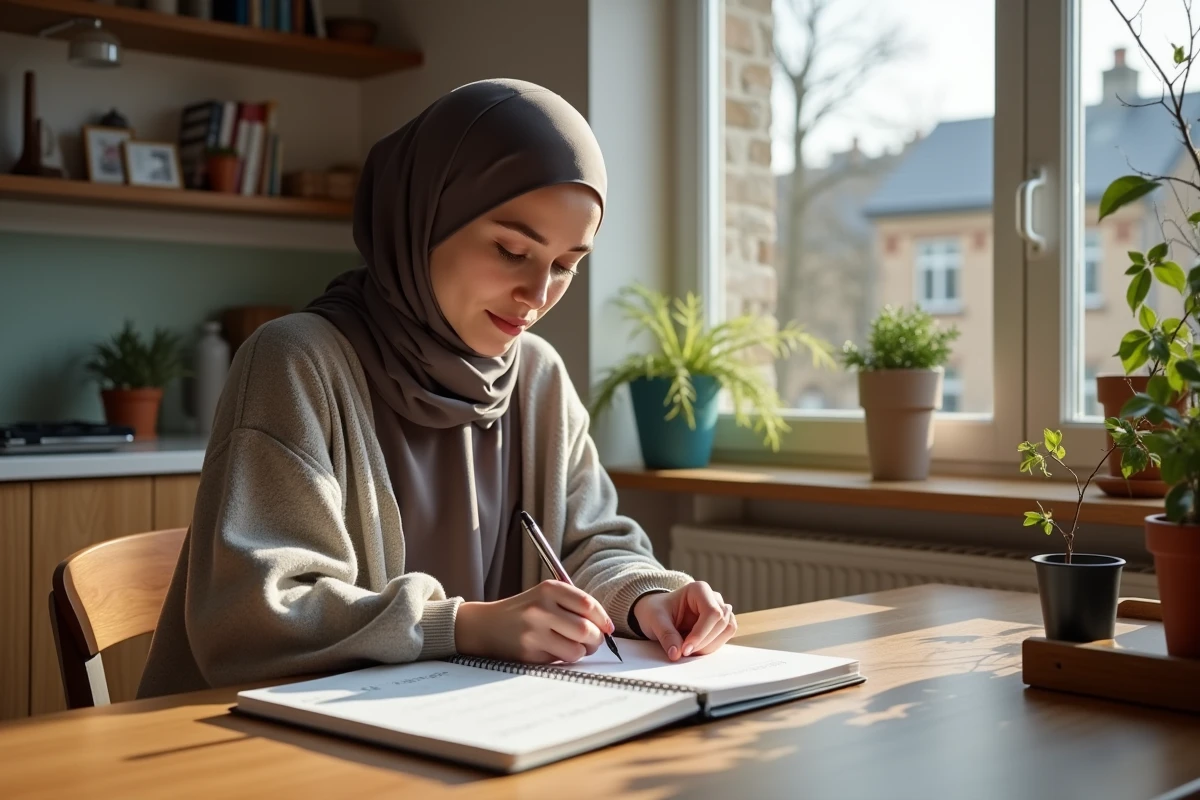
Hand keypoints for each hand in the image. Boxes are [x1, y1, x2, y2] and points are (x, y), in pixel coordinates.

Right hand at [455, 580, 614, 663]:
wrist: (485, 626)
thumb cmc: (522, 611)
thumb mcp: (544, 596)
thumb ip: (573, 605)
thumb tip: (606, 627)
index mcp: (548, 589)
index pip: (588, 604)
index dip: (603, 619)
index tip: (608, 628)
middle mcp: (541, 608)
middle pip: (586, 629)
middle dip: (596, 640)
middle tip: (593, 642)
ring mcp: (533, 631)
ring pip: (576, 650)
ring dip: (581, 652)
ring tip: (575, 648)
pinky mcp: (528, 652)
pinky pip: (560, 660)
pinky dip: (564, 658)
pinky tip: (555, 651)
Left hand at [631, 581, 736, 661]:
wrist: (657, 613)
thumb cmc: (656, 610)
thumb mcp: (655, 620)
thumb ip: (666, 635)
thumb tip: (676, 654)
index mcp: (699, 590)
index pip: (712, 612)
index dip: (701, 634)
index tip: (685, 650)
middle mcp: (713, 598)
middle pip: (722, 622)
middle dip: (703, 642)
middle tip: (684, 652)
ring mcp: (720, 610)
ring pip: (727, 630)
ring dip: (710, 646)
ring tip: (688, 650)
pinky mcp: (720, 624)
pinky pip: (725, 637)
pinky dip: (712, 647)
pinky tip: (695, 649)